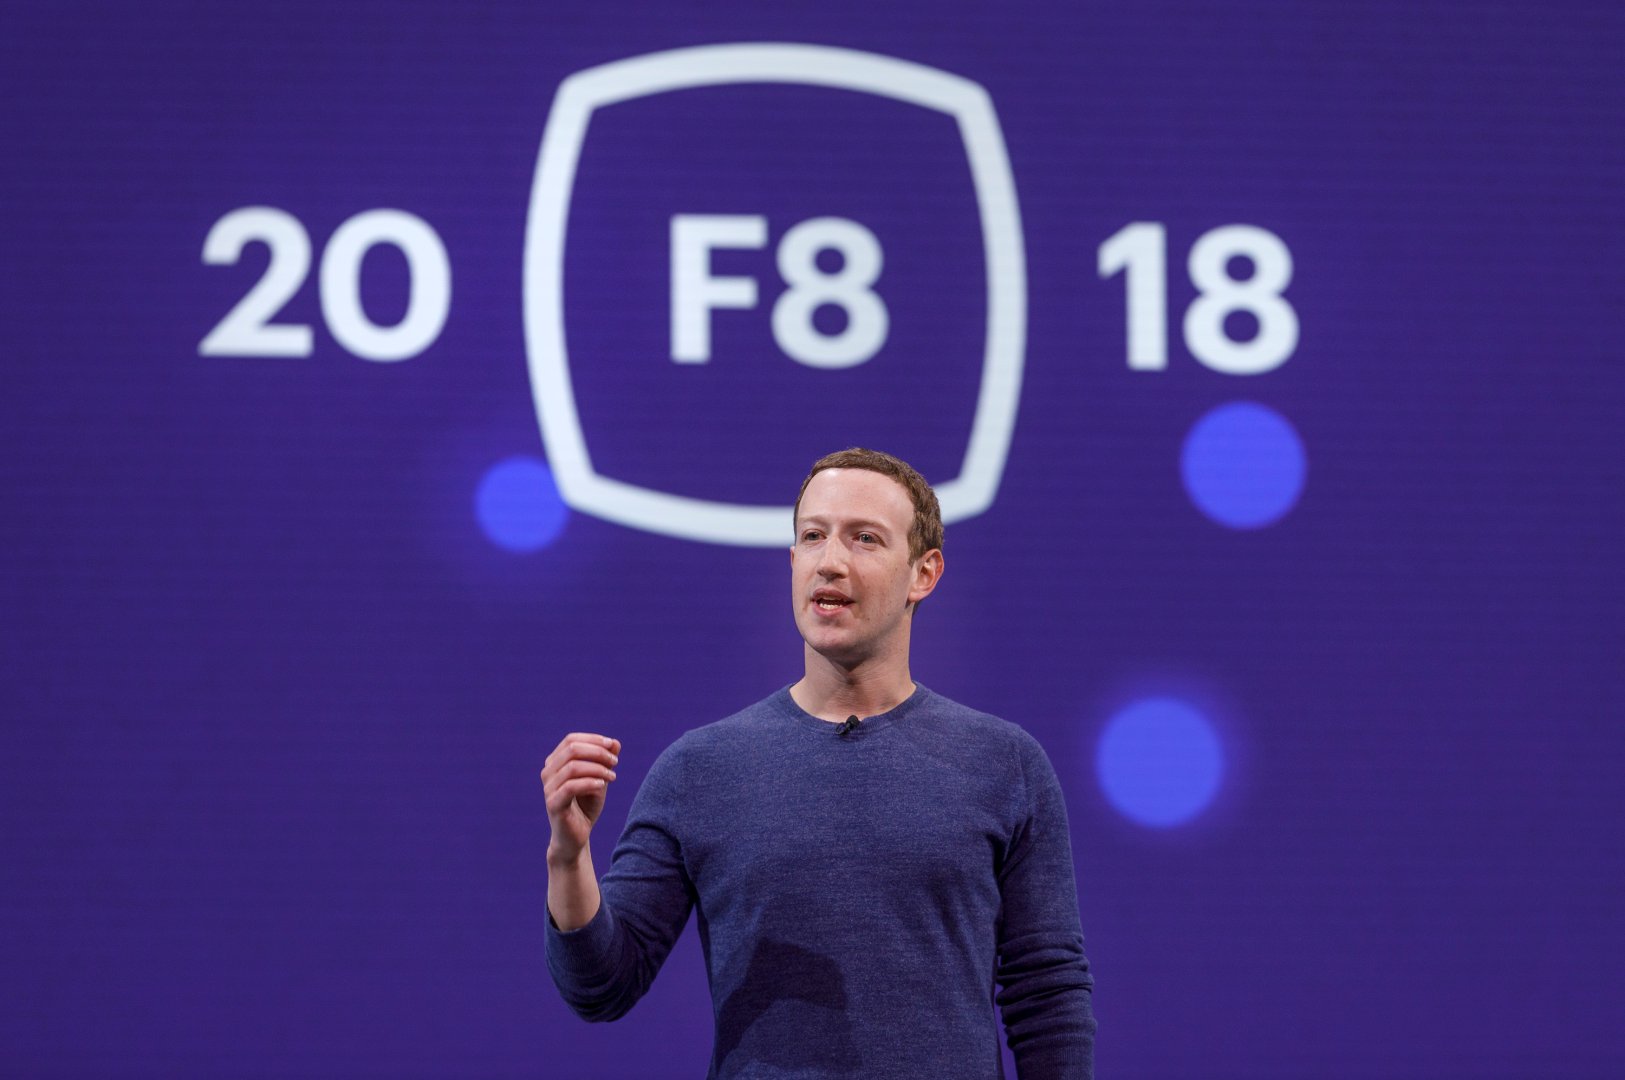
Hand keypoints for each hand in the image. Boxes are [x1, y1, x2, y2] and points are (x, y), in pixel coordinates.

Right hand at [541, 732, 620, 863]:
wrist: (576, 837)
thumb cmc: (586, 806)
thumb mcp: (600, 780)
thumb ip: (605, 761)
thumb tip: (615, 742)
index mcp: (555, 762)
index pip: (571, 740)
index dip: (593, 739)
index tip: (612, 747)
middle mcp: (548, 772)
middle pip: (571, 749)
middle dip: (597, 752)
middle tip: (615, 762)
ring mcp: (548, 788)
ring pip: (572, 767)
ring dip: (597, 768)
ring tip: (612, 776)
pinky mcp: (552, 804)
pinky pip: (571, 787)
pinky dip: (589, 783)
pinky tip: (602, 786)